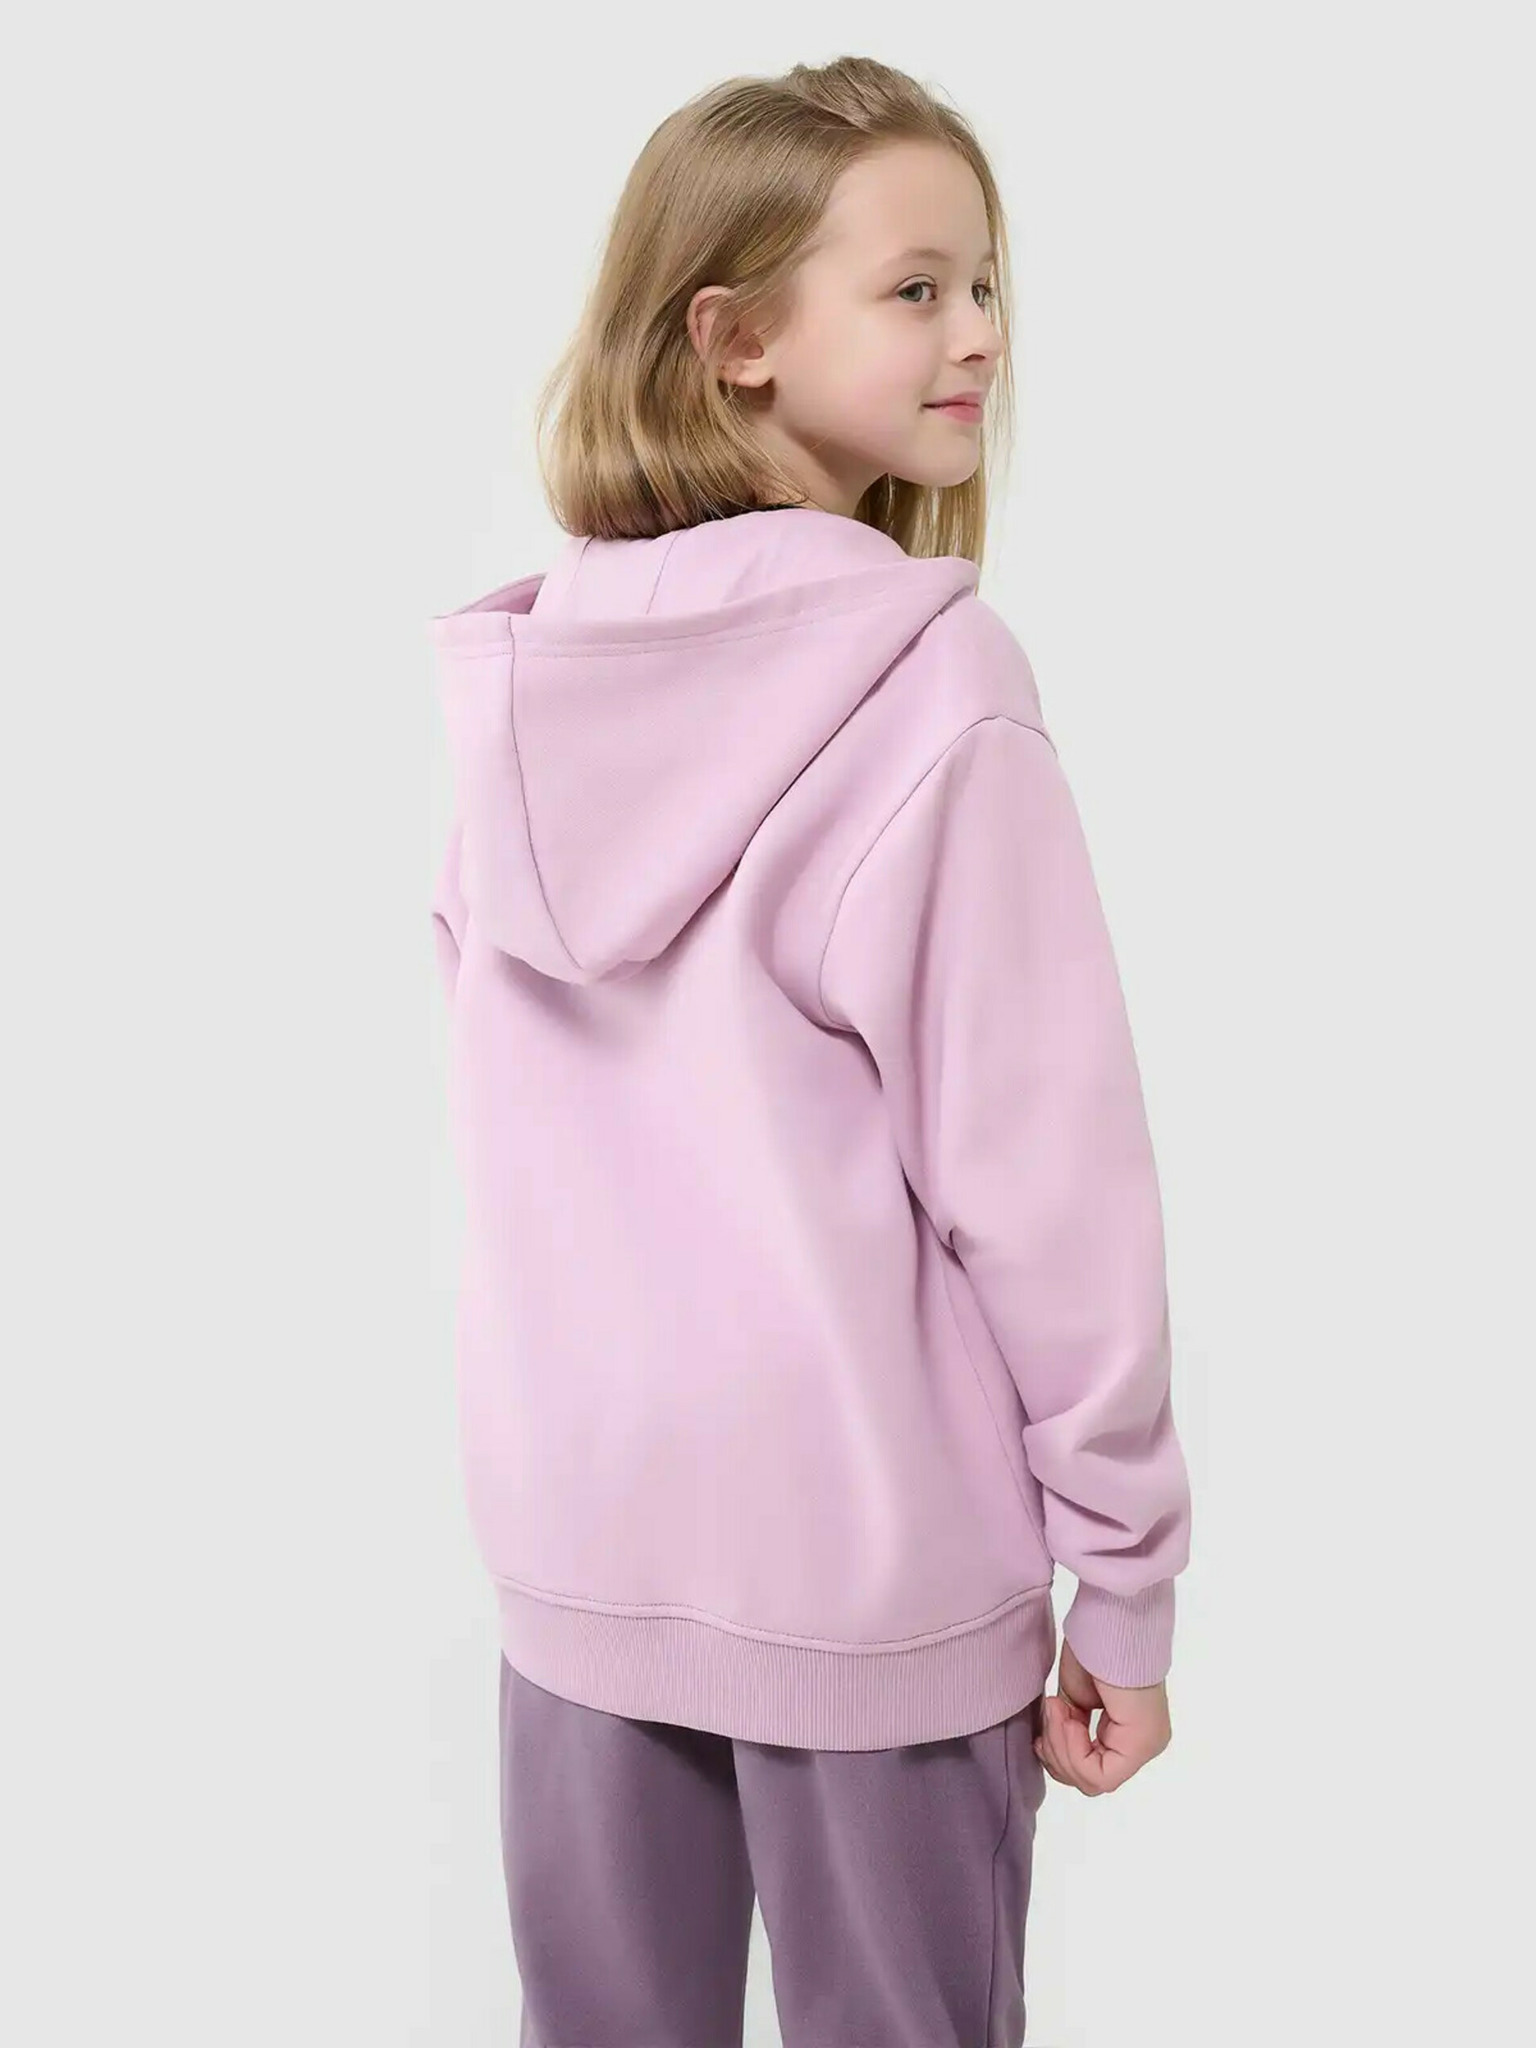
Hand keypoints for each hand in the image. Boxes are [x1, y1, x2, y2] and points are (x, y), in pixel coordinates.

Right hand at [1033, 1636, 1171, 1794]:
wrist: (1110, 1621)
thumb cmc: (1094, 1646)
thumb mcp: (1074, 1698)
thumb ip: (1069, 1727)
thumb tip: (1051, 1750)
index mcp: (1128, 1734)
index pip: (1089, 1769)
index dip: (1058, 1752)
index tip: (1046, 1716)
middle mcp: (1141, 1745)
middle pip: (1088, 1781)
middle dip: (1056, 1752)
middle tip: (1049, 1711)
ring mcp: (1145, 1746)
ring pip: (1092, 1782)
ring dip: (1060, 1746)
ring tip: (1056, 1707)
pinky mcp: (1140, 1744)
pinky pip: (1099, 1774)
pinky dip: (1072, 1748)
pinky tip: (1066, 1715)